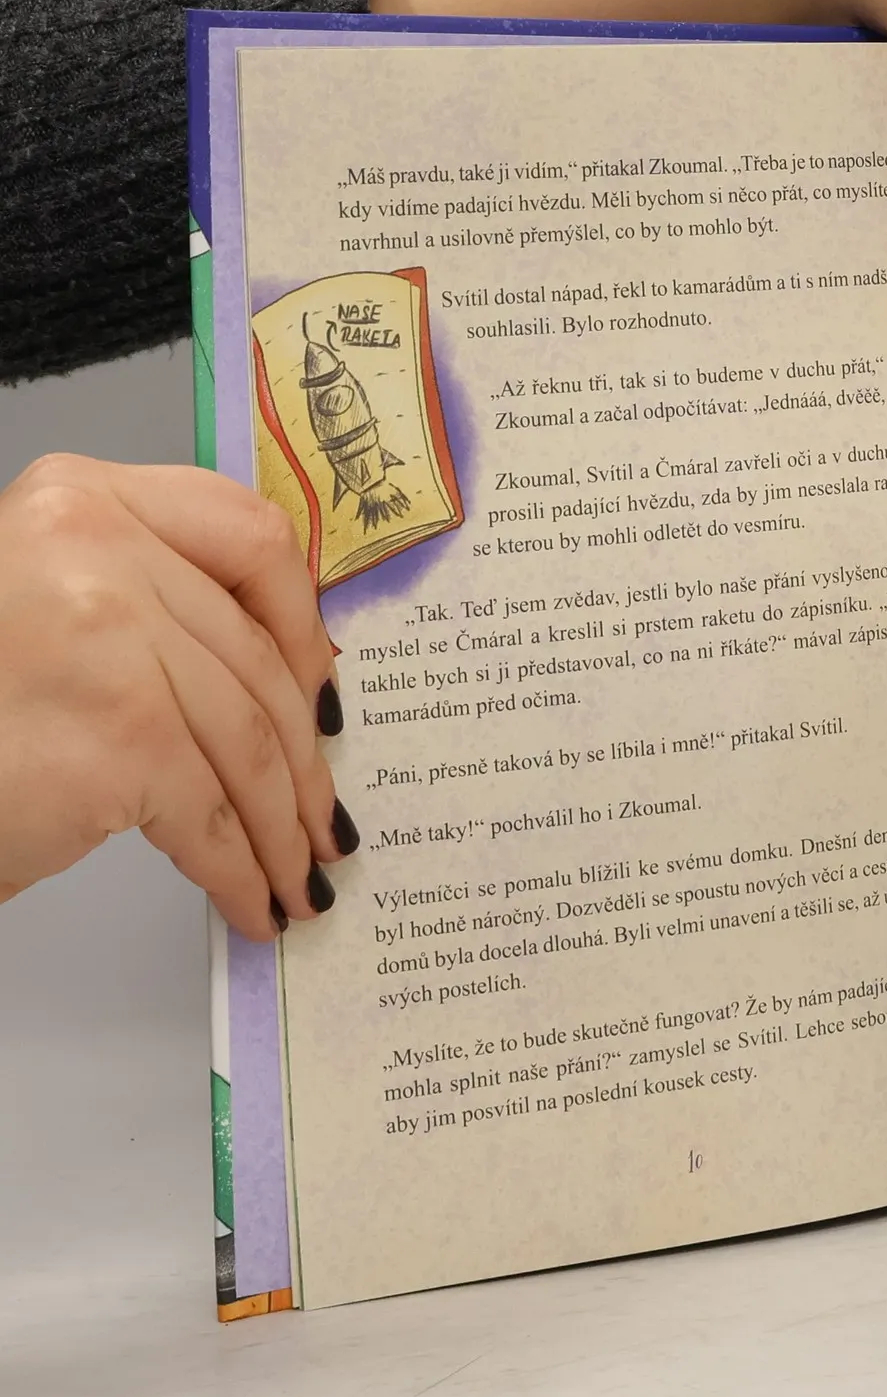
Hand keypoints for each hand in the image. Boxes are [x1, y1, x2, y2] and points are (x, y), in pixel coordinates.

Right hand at [0, 455, 352, 940]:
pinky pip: (209, 814)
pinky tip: (254, 900)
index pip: (250, 537)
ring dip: (281, 825)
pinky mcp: (117, 735)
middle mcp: (95, 545)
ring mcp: (108, 636)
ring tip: (298, 874)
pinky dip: (241, 868)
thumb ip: (153, 602)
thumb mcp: (51, 603)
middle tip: (325, 819)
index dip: (302, 627)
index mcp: (84, 496)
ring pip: (246, 742)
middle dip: (302, 758)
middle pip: (256, 659)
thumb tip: (298, 674)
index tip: (325, 695)